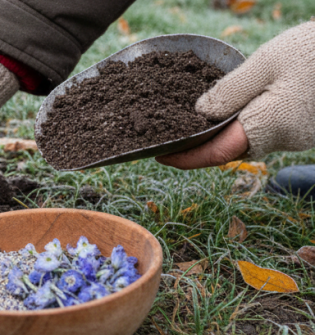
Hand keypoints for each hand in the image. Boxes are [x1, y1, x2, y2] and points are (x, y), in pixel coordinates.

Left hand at [160, 20, 314, 168]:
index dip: (185, 157)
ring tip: (192, 121)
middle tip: (170, 136)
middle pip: (229, 149)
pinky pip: (264, 130)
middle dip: (199, 145)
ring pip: (247, 139)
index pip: (216, 153)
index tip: (160, 155)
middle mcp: (282, 140)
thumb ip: (230, 91)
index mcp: (268, 126)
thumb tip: (199, 114)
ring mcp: (295, 137)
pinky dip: (242, 124)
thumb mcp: (264, 64)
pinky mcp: (302, 129)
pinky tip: (228, 110)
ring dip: (220, 133)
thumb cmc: (311, 52)